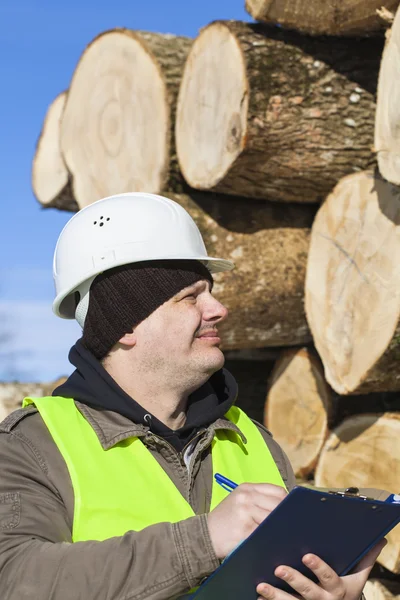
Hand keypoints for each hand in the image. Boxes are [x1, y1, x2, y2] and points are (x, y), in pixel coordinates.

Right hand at [207, 483, 286, 558]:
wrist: (204, 536)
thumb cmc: (225, 520)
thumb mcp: (239, 502)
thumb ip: (259, 500)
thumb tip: (286, 508)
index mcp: (246, 488)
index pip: (277, 490)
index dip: (287, 502)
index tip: (291, 512)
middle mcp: (246, 497)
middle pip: (278, 504)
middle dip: (286, 516)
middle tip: (292, 526)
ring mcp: (245, 512)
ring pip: (273, 519)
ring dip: (281, 527)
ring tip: (285, 534)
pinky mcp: (245, 529)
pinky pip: (265, 532)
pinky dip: (271, 537)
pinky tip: (273, 541)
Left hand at [256, 538, 386, 599]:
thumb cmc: (346, 589)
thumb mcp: (358, 577)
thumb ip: (366, 558)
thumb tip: (380, 538)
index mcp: (337, 588)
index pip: (328, 577)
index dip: (318, 567)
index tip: (306, 555)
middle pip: (307, 591)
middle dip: (294, 580)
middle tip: (279, 568)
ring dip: (275, 595)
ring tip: (261, 585)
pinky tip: (258, 596)